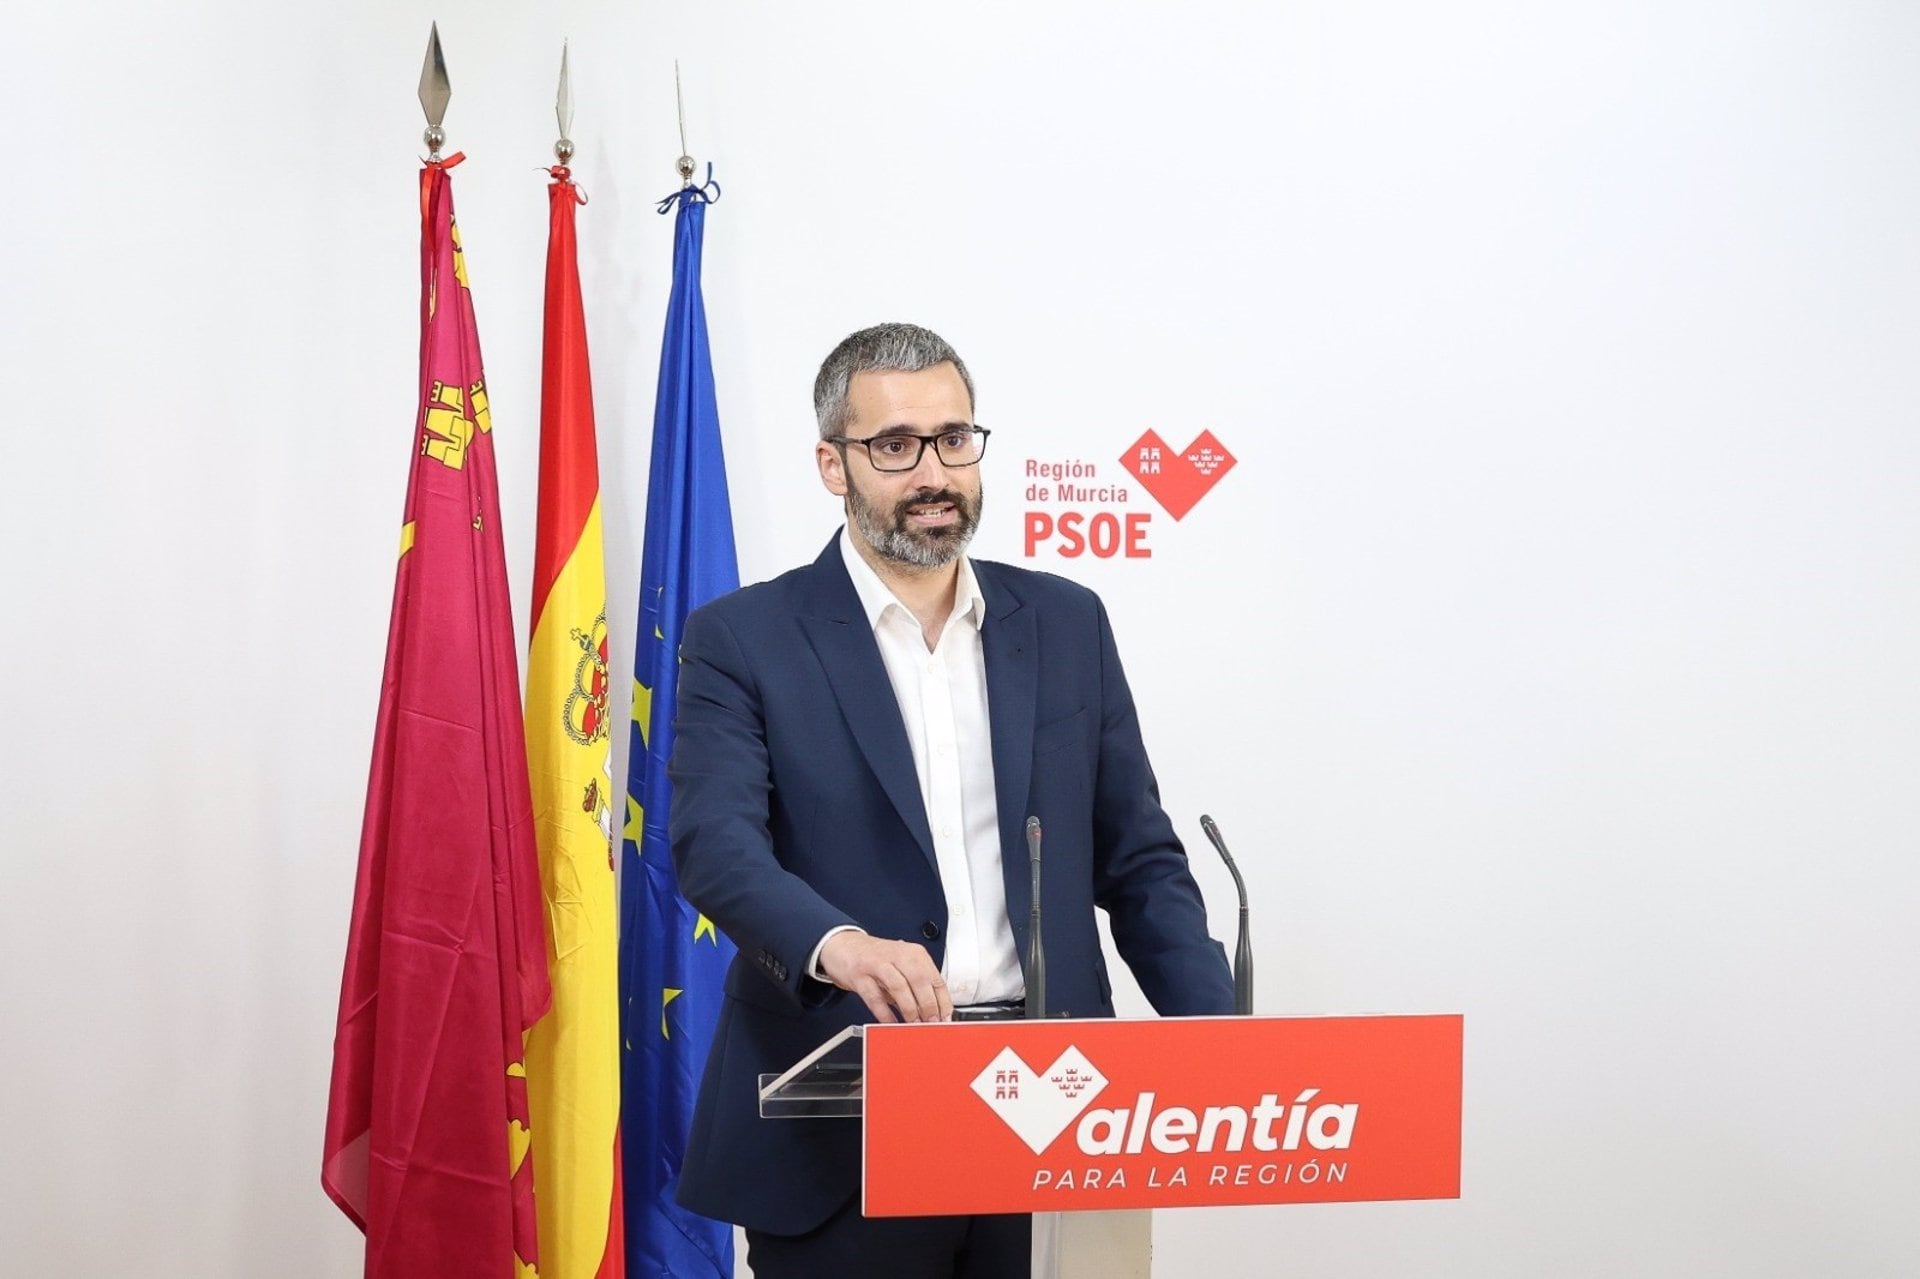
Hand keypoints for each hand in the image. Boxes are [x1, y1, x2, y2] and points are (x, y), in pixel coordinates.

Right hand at [818, 932, 952, 1023]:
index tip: (946, 1019)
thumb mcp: (902, 966)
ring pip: (899, 987)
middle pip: (920, 981)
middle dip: (928, 1006)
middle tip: (931, 1024)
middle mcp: (898, 956)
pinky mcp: (860, 974)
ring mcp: (878, 964)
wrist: (844, 946)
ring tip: (913, 1025)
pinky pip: (874, 997)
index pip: (936, 979)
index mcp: (914, 954)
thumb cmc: (877, 959)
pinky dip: (885, 1013)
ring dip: (909, 1009)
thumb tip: (935, 1012)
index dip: (943, 1002)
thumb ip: (917, 986)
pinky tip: (891, 1023)